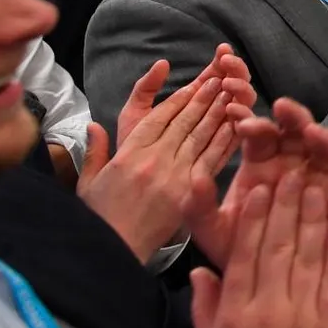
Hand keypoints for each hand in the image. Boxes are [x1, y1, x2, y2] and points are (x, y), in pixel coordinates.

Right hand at [78, 51, 253, 261]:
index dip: (179, 98)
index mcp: (130, 154)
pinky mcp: (190, 192)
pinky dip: (226, 141)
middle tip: (222, 77)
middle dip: (205, 97)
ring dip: (219, 112)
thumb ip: (95, 151)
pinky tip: (238, 125)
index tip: (195, 83)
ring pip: (201, 136)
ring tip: (233, 91)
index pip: (160, 117)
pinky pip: (212, 160)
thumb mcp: (88, 182)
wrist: (113, 251)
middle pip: (185, 121)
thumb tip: (93, 125)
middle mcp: (155, 160)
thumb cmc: (100, 217)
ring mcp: (175, 175)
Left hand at [187, 97, 327, 269]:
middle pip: (298, 132)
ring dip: (322, 137)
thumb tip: (196, 178)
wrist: (259, 283)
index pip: (260, 135)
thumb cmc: (235, 248)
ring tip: (314, 133)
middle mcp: (292, 165)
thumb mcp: (210, 229)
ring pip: (326, 151)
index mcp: (260, 164)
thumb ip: (199, 206)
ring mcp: (318, 181)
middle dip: (292, 116)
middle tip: (282, 107)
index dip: (253, 123)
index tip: (240, 120)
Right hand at [189, 169, 327, 327]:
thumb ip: (206, 306)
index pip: (245, 256)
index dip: (254, 221)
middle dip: (286, 209)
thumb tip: (200, 272)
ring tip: (317, 190)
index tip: (259, 191)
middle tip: (291, 176)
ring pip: (308, 259)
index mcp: (238, 312)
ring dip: (314, 221)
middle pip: (278, 249)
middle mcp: (270, 309)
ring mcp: (303, 315)